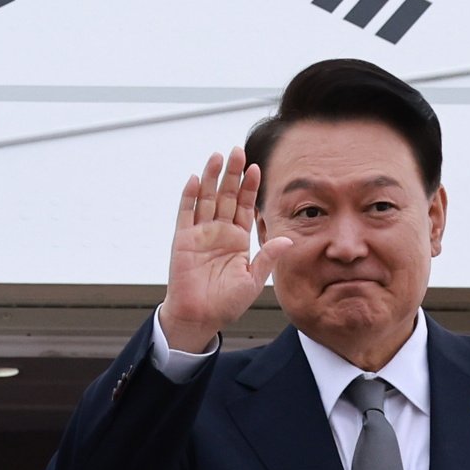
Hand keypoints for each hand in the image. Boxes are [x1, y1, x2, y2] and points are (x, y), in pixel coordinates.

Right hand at [158, 149, 295, 352]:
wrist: (199, 318)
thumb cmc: (226, 304)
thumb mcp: (253, 280)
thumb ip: (267, 258)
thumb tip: (287, 239)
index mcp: (237, 239)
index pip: (244, 206)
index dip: (249, 187)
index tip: (256, 168)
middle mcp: (219, 232)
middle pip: (226, 196)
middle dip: (232, 174)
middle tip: (237, 151)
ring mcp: (199, 234)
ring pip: (207, 199)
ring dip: (212, 177)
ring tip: (218, 156)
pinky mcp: (182, 240)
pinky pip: (186, 213)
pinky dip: (190, 196)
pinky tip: (196, 178)